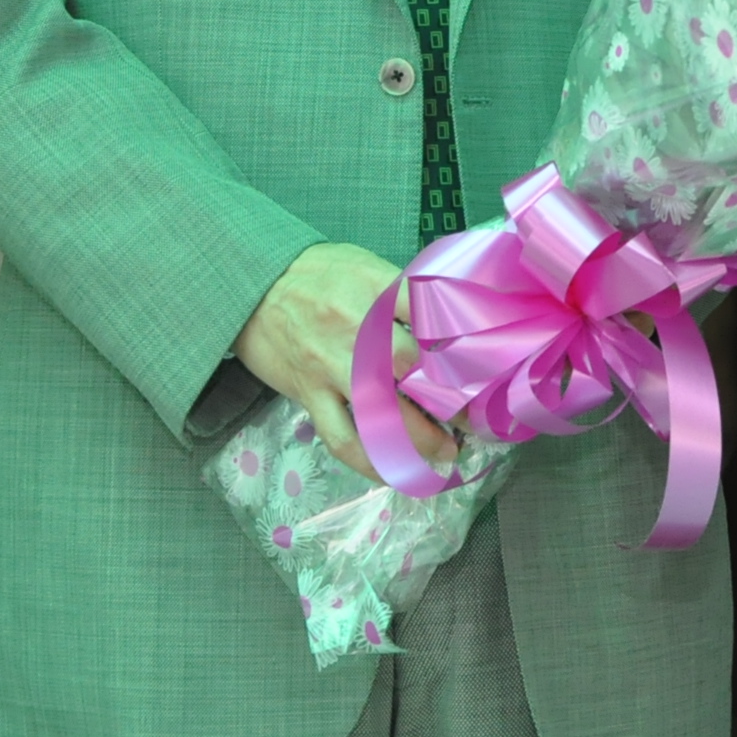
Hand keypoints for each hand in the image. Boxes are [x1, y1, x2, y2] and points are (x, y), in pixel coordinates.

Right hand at [234, 242, 459, 483]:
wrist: (252, 285)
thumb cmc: (316, 273)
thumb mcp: (364, 264)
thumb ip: (403, 295)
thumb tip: (448, 325)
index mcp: (376, 288)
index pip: (430, 317)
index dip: (461, 345)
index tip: (484, 367)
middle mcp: (355, 328)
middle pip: (413, 369)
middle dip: (450, 398)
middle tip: (474, 416)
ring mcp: (330, 365)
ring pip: (382, 412)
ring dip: (419, 440)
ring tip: (446, 452)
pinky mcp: (309, 395)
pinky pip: (343, 438)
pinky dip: (371, 462)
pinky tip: (395, 471)